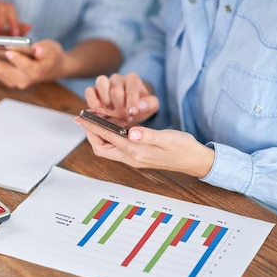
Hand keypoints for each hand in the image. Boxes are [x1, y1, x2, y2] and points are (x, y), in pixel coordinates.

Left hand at [0, 39, 64, 88]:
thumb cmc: (52, 55)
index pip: (25, 65)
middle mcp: (22, 80)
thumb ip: (44, 49)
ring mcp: (13, 81)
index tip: (8, 49)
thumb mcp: (52, 48)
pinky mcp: (6, 78)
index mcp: (36, 72)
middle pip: (2, 69)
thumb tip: (38, 49)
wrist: (51, 67)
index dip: (17, 58)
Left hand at [74, 116, 214, 177]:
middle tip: (85, 118)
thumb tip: (131, 132)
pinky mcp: (138, 155)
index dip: (92, 127)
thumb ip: (148, 135)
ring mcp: (134, 158)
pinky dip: (111, 136)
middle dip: (91, 133)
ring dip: (99, 135)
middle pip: (101, 148)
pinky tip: (112, 125)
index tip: (81, 117)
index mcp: (136, 151)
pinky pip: (118, 146)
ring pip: (108, 148)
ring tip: (94, 119)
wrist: (196, 160)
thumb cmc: (183, 148)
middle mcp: (132, 157)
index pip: (107, 138)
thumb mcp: (167, 138)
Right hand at [84, 73, 158, 122]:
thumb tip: (140, 105)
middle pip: (115, 87)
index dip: (132, 100)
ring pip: (101, 82)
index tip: (133, 112)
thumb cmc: (139, 107)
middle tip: (124, 117)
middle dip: (120, 105)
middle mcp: (117, 78)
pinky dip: (93, 101)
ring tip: (110, 112)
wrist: (128, 111)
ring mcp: (104, 83)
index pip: (132, 85)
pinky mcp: (93, 90)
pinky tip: (100, 112)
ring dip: (105, 100)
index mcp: (132, 79)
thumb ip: (149, 104)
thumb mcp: (150, 106)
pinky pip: (89, 91)